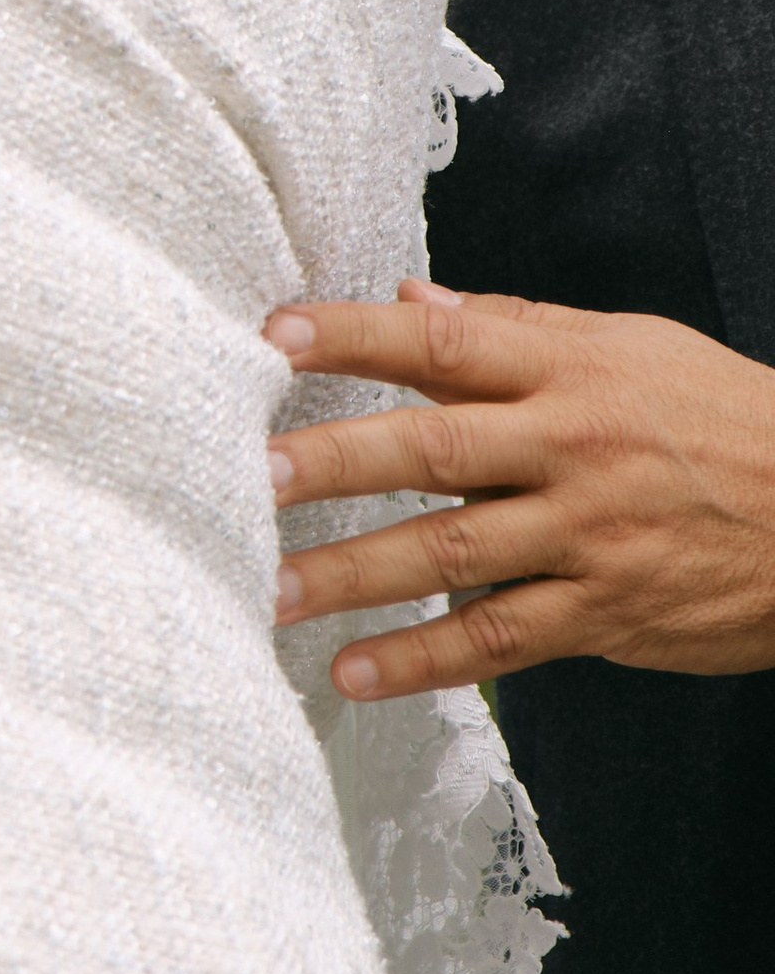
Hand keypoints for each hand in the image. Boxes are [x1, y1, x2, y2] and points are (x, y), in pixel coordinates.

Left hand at [265, 279, 774, 695]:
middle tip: (250, 476)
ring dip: (354, 575)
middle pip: (432, 450)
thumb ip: (515, 329)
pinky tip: (355, 672)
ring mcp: (588, 536)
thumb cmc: (723, 421)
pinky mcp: (606, 613)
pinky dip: (425, 660)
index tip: (273, 334)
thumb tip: (410, 300)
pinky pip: (502, 640)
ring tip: (270, 592)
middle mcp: (571, 449)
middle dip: (333, 462)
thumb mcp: (632, 349)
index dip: (356, 336)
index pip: (444, 344)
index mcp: (569, 372)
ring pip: (452, 553)